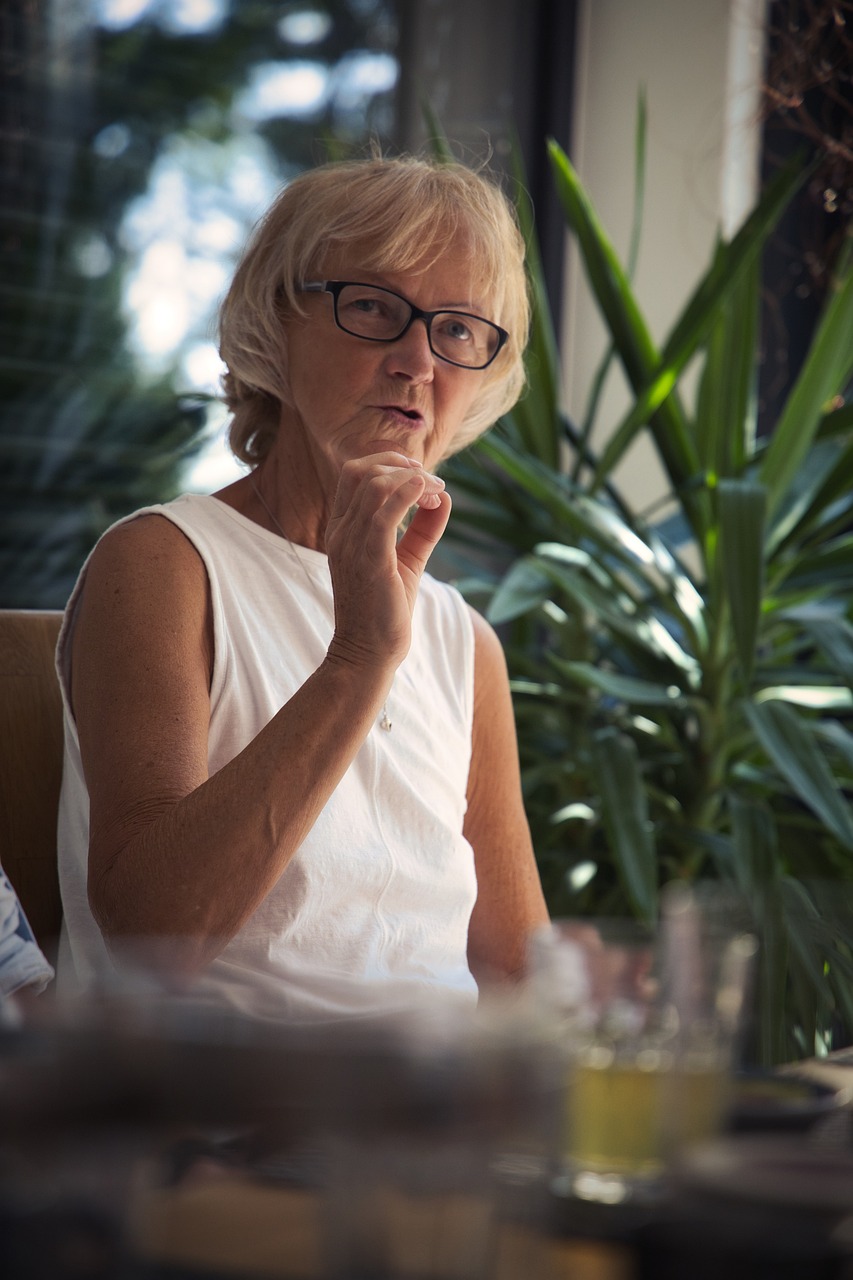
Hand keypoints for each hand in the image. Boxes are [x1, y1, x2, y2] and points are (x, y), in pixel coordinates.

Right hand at [324, 451, 450, 674]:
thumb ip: (423, 528)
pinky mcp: (369, 561)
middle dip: (400, 465)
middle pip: (361, 470)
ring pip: (375, 486)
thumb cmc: (385, 609)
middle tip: (431, 481)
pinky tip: (430, 495)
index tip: (420, 476)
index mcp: (343, 529)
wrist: (368, 653)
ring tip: (436, 493)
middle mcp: (342, 532)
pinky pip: (383, 514)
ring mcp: (351, 545)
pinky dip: (408, 494)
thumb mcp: (408, 560)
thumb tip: (444, 497)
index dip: (390, 463)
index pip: (354, 474)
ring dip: (413, 480)